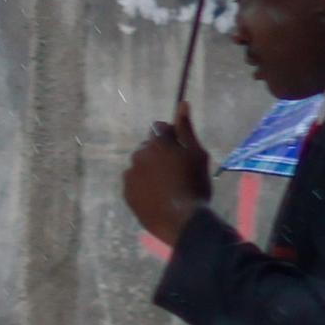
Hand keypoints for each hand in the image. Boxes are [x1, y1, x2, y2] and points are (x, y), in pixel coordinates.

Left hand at [120, 108, 211, 241]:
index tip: (180, 151)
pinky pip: (135, 183)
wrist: (182, 221)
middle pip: (148, 147)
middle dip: (159, 154)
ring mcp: (131, 174)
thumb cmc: (195, 185)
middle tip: (176, 172)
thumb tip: (182, 103)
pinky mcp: (127, 192)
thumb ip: (186, 128)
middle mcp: (139, 154)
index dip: (171, 137)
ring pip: (141, 165)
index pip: (159, 128)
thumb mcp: (197, 154)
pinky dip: (143, 186)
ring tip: (167, 187)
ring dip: (150, 170)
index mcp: (157, 142)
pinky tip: (157, 197)